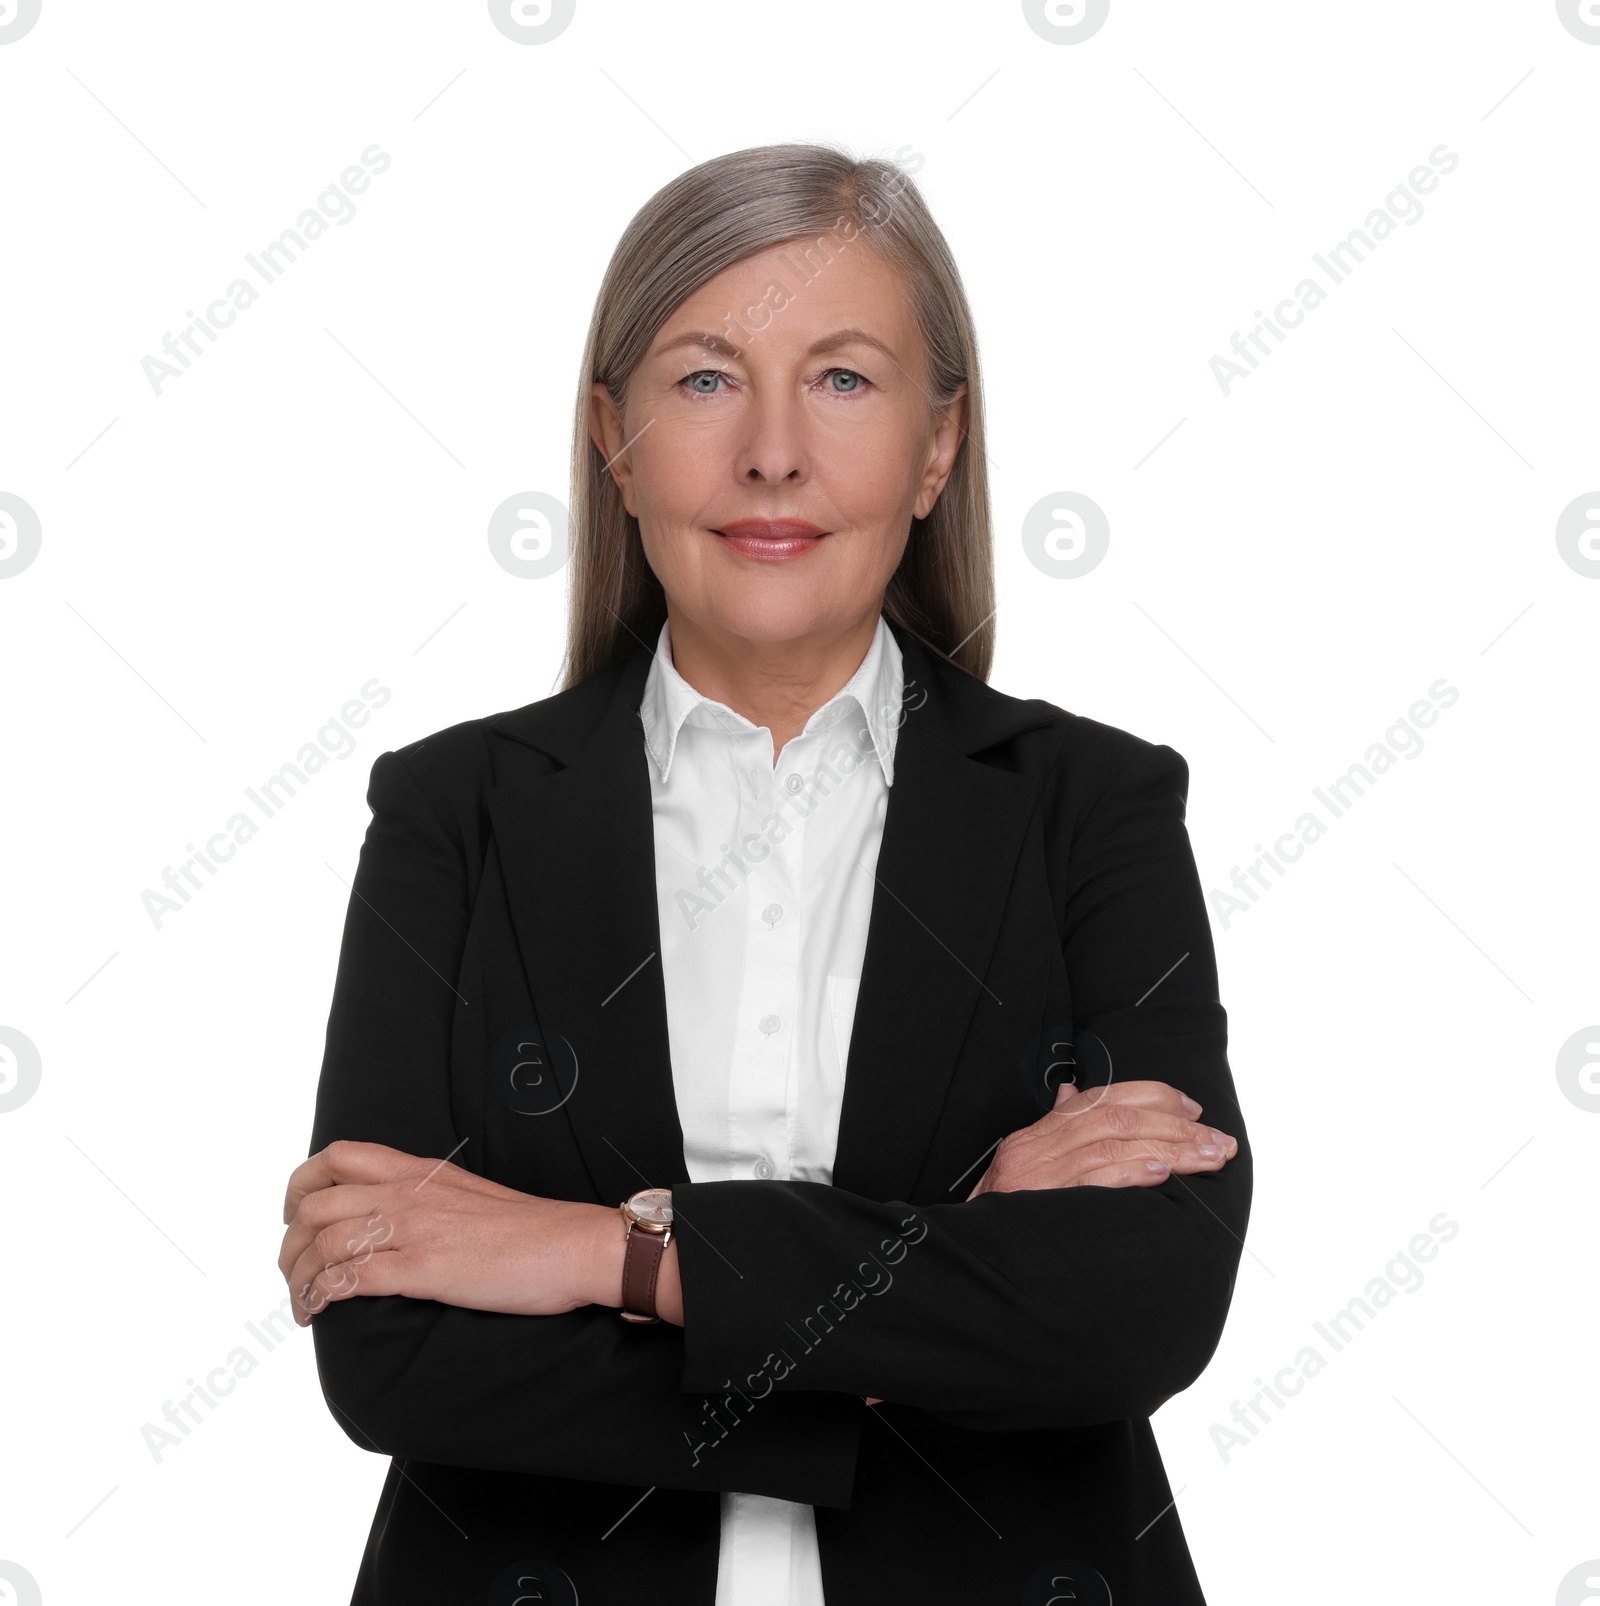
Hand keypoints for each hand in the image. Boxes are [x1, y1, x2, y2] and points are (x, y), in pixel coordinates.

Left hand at [277, 1139, 623, 1325]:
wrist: (573, 1245)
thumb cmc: (531, 1230)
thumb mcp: (469, 1195)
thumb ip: (428, 1199)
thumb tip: (393, 1222)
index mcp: (420, 1171)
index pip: (337, 1156)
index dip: (301, 1186)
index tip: (297, 1218)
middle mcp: (410, 1192)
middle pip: (315, 1205)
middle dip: (289, 1245)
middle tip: (294, 1274)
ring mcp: (416, 1228)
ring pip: (323, 1244)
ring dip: (299, 1279)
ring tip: (303, 1305)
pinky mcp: (425, 1269)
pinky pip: (350, 1278)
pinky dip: (322, 1296)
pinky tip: (320, 1312)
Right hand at [966, 1079, 1236, 1198]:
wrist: (961, 1262)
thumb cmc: (1000, 1222)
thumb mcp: (1022, 1170)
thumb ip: (1053, 1131)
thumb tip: (1071, 1093)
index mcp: (1034, 1136)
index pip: (1101, 1098)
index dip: (1153, 1098)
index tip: (1195, 1112)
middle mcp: (1034, 1147)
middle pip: (1115, 1117)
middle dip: (1176, 1127)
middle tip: (1220, 1143)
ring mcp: (1035, 1174)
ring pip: (1113, 1141)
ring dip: (1171, 1148)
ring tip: (1210, 1158)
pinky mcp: (1040, 1203)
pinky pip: (1093, 1177)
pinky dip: (1132, 1171)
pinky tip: (1163, 1173)